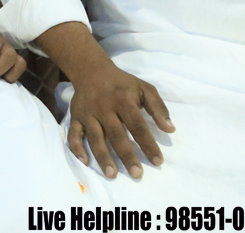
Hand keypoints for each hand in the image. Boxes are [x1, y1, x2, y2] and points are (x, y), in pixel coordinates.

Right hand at [67, 63, 173, 178]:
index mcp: (123, 100)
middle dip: (127, 156)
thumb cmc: (122, 84)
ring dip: (103, 157)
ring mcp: (88, 114)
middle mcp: (104, 108)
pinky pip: (74, 134)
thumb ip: (158, 108)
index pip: (137, 125)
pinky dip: (77, 148)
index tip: (158, 161)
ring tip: (112, 174)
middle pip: (116, 135)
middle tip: (137, 174)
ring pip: (95, 138)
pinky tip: (85, 162)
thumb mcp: (145, 88)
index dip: (148, 144)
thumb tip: (170, 129)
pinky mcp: (75, 117)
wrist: (91, 70)